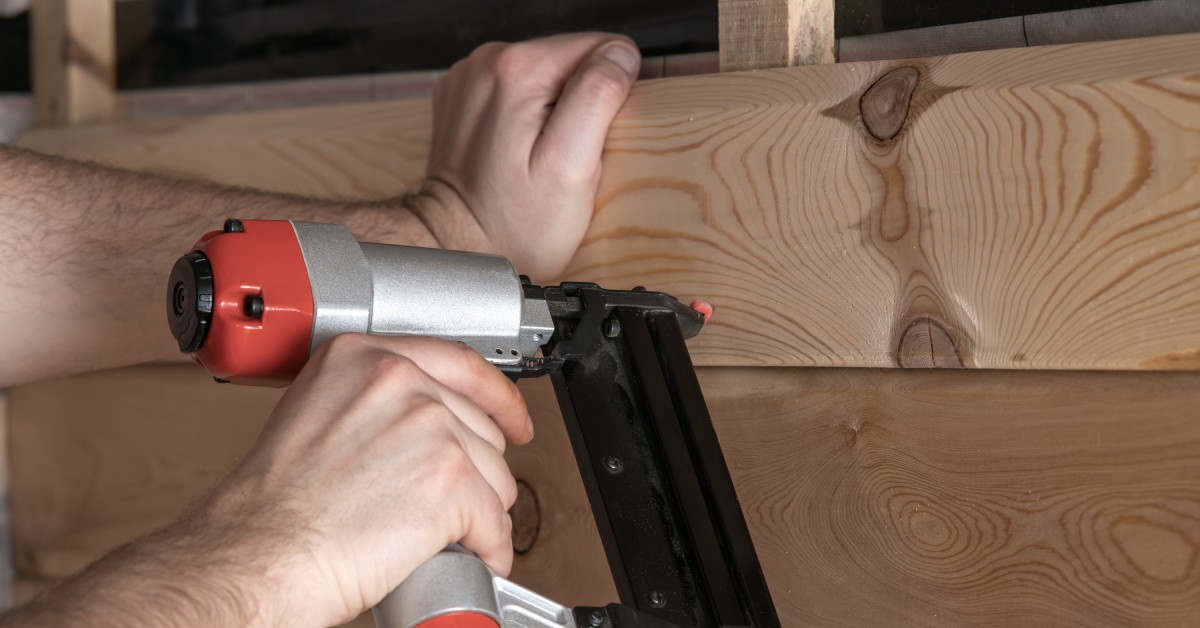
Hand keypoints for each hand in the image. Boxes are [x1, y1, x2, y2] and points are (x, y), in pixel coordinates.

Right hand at [198, 334, 532, 625]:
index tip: (511, 418)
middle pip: (481, 427)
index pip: (459, 363)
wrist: (257, 555)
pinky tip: (469, 555)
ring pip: (496, 476)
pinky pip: (496, 522)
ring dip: (480, 513)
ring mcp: (429, 426)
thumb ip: (372, 401)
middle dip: (474, 473)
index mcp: (362, 356)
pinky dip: (488, 549)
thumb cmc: (273, 506)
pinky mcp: (450, 479)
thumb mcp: (316, 414)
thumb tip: (421, 421)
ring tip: (439, 532)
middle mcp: (399, 380)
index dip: (496, 397)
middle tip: (442, 502)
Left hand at [411, 33, 640, 282]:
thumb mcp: (572, 168)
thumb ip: (598, 98)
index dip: (610, 94)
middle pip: (570, 58)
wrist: (456, 247)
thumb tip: (619, 55)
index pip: (601, 47)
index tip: (589, 137)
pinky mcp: (464, 97)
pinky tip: (519, 150)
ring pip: (546, 73)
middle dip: (580, 105)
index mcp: (517, 71)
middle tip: (564, 154)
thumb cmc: (513, 225)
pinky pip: (518, 89)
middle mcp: (486, 64)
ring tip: (540, 156)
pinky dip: (528, 116)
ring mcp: (470, 79)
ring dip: (555, 111)